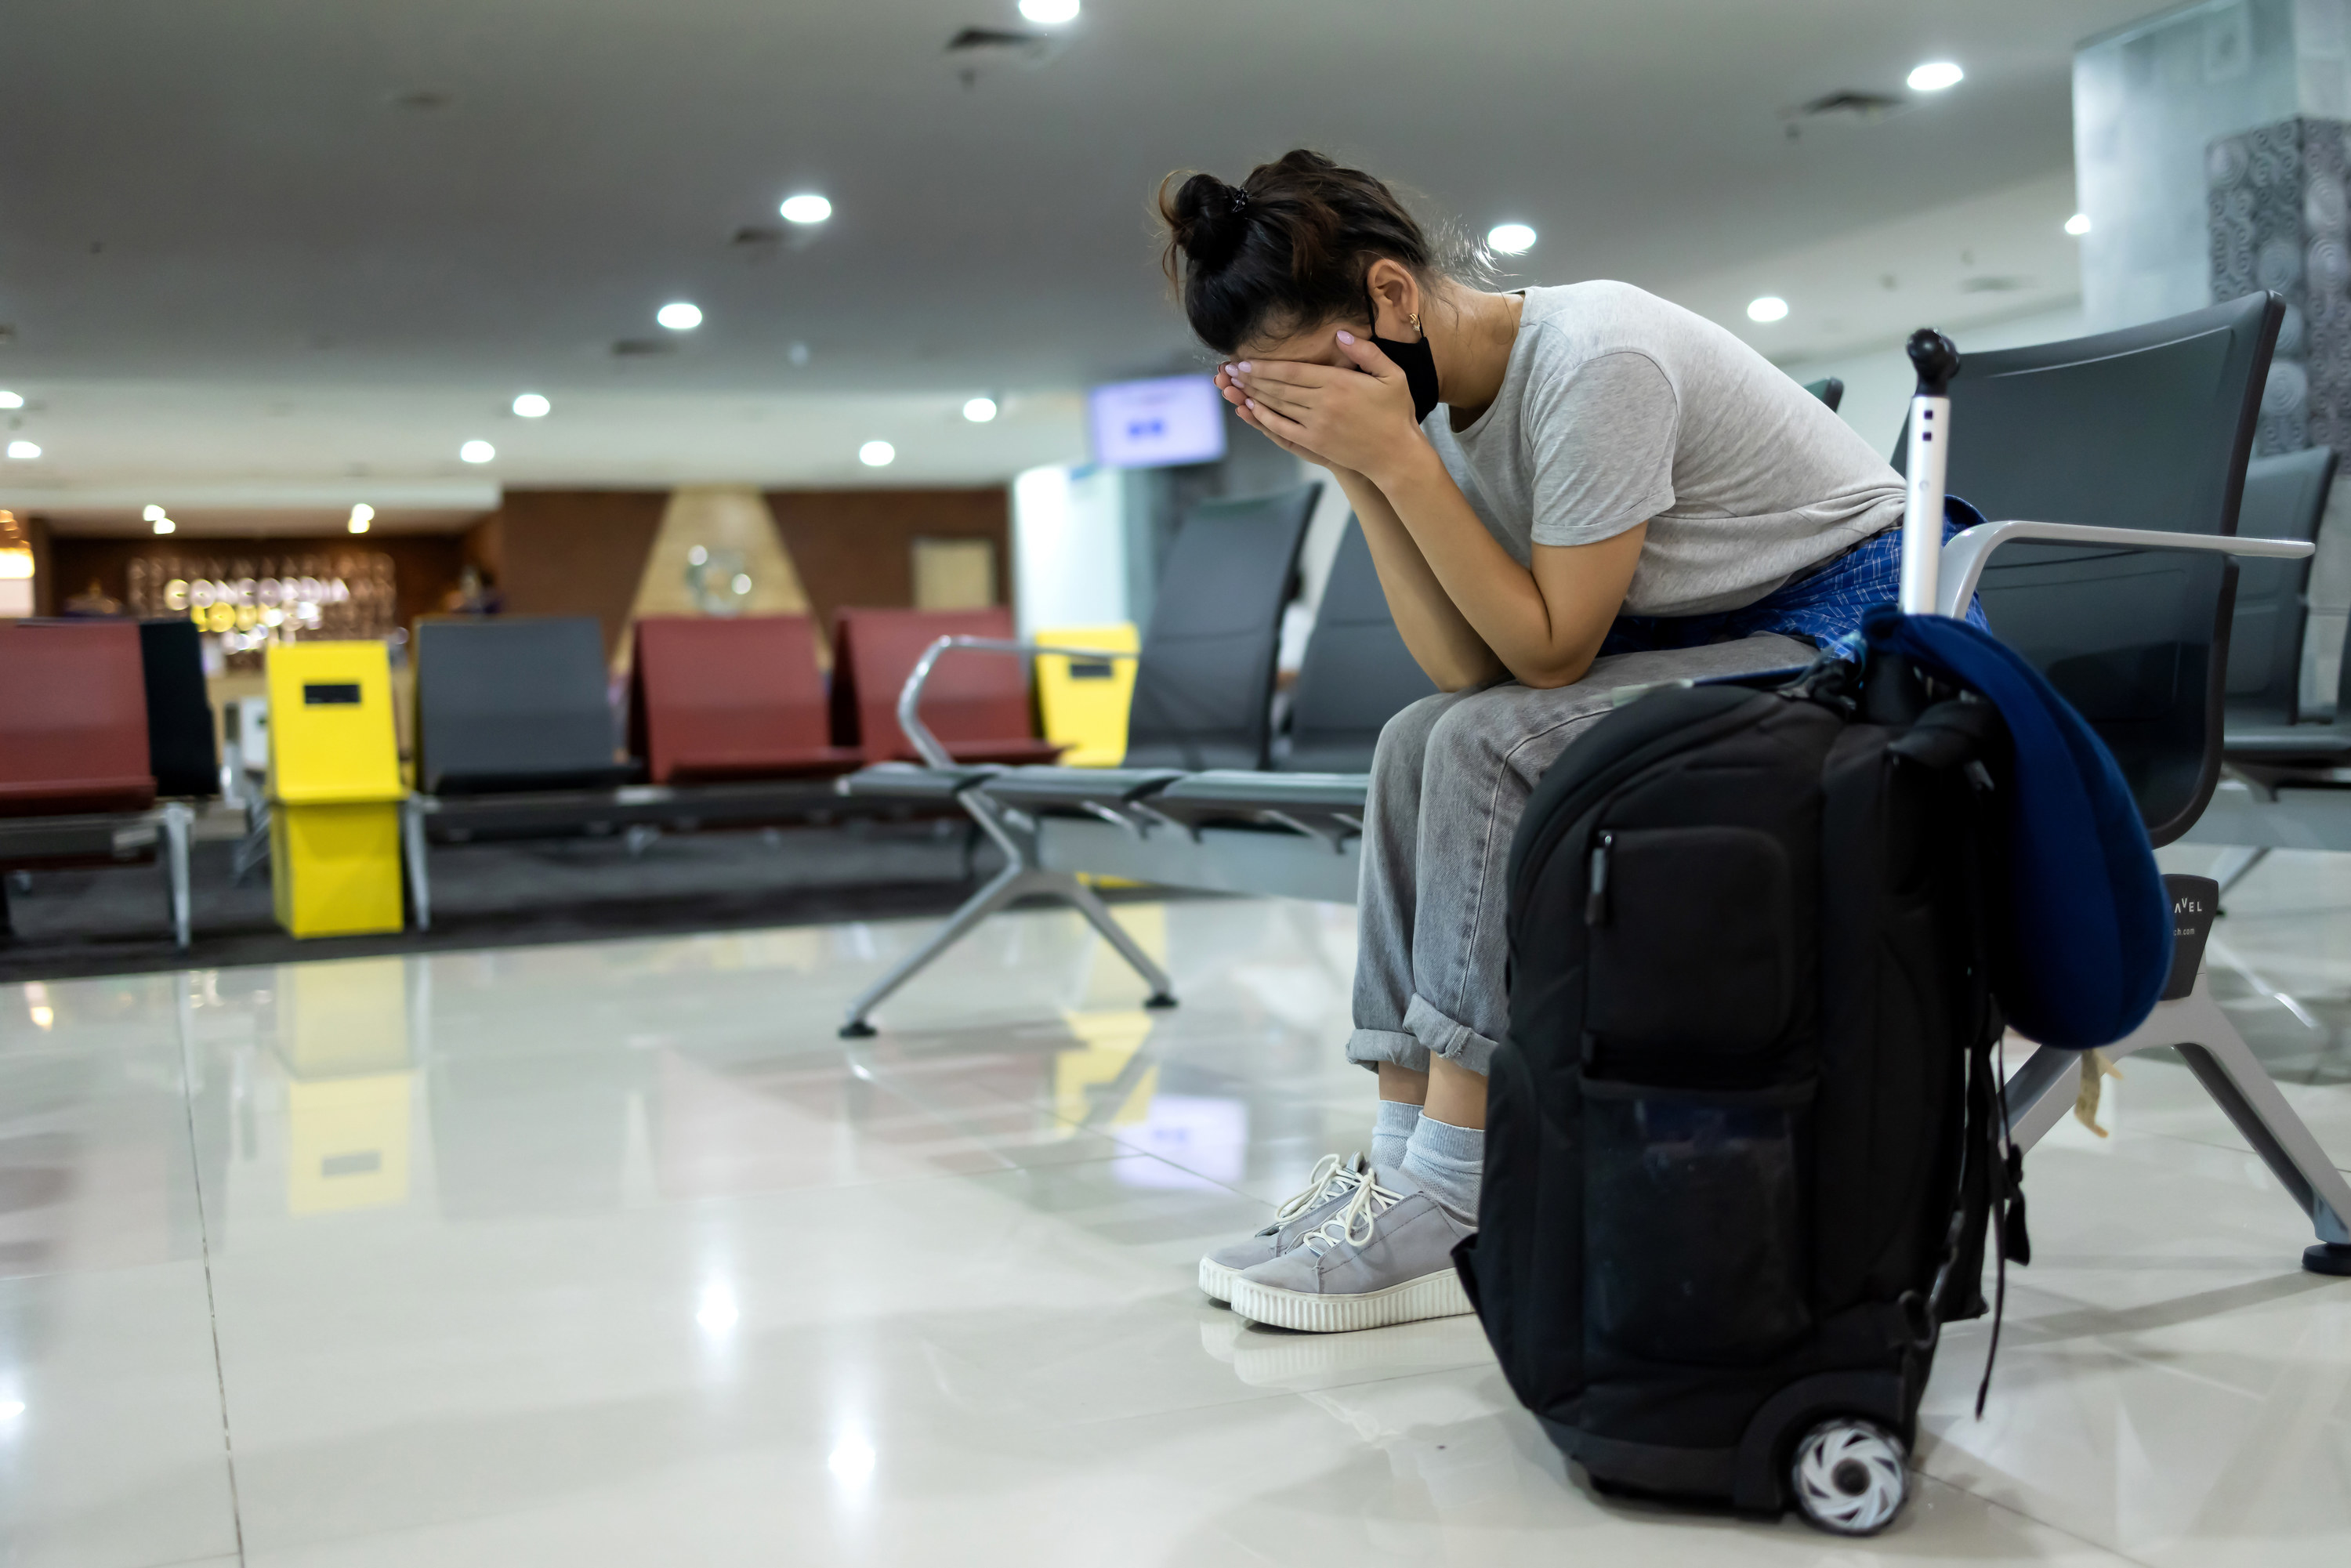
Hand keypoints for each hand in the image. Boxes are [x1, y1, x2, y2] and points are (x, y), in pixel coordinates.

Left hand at [1221, 332, 1428, 487]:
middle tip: (1229, 370)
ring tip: (1232, 386)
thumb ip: (1366, 352)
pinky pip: (1283, 428)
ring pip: (1277, 406)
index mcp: (1338, 383)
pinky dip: (1264, 418)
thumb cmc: (1395, 413)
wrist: (1396, 455)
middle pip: (1278, 388)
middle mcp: (1323, 403)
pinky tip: (1251, 409)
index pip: (1292, 371)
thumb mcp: (1391, 375)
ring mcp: (1316, 425)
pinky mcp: (1314, 443)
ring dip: (1252, 395)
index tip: (1245, 361)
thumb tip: (1340, 334)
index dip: (1265, 367)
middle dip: (1251, 378)